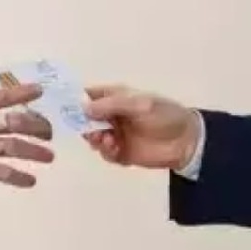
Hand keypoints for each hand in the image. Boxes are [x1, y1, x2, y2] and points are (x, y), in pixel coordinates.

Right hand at [0, 83, 52, 188]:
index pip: (0, 97)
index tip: (40, 91)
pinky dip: (19, 177)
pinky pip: (2, 172)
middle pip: (14, 121)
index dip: (22, 94)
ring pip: (14, 145)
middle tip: (49, 132)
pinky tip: (31, 181)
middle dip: (36, 126)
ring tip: (50, 156)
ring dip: (35, 151)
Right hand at [81, 84, 199, 169]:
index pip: (89, 95)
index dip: (75, 100)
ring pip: (94, 138)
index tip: (64, 109)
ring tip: (108, 141)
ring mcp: (116, 134)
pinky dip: (107, 153)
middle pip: (86, 120)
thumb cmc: (164, 115)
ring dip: (96, 140)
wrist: (186, 141)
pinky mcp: (122, 153)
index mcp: (116, 97)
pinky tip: (116, 150)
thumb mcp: (140, 104)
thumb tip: (84, 108)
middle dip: (84, 126)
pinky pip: (106, 154)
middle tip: (92, 132)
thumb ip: (112, 105)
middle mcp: (112, 115)